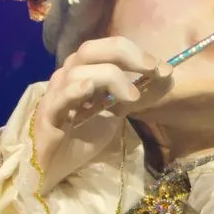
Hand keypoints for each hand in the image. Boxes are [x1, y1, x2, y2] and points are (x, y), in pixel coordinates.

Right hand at [40, 36, 171, 129]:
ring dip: (110, 78)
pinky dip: (74, 90)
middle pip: (90, 50)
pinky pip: (59, 98)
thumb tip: (166, 76)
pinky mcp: (48, 116)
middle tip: (151, 69)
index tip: (162, 68)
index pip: (107, 49)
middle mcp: (67, 77)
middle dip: (124, 54)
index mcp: (83, 72)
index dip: (135, 53)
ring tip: (132, 97)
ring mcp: (55, 94)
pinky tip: (89, 88)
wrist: (55, 165)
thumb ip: (133, 95)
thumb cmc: (81, 137)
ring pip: (78, 72)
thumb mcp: (115, 114)